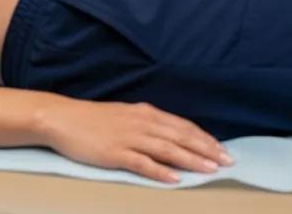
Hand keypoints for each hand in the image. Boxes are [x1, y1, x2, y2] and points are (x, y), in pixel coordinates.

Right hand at [34, 96, 232, 183]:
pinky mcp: (116, 153)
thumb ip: (148, 125)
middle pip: (180, 136)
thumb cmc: (94, 120)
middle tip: (227, 161)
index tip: (222, 150)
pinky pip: (142, 163)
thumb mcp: (126, 116)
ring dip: (191, 159)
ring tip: (209, 170)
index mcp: (146, 113)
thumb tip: (170, 136)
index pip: (182, 126)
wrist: (64, 118)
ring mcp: (129, 138)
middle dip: (206, 149)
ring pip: (167, 149)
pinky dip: (160, 171)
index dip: (204, 138)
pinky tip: (175, 179)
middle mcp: (142, 123)